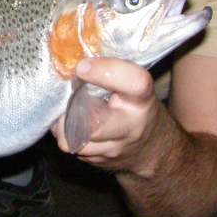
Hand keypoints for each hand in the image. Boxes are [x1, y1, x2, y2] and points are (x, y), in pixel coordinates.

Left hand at [51, 57, 168, 173]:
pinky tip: (74, 121)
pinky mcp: (98, 162)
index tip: (82, 66)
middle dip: (75, 109)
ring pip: (74, 138)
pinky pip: (70, 145)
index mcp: (141, 100)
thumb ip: (111, 71)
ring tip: (71, 107)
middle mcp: (131, 128)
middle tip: (71, 94)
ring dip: (64, 121)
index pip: (134, 82)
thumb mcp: (133, 85)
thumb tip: (74, 55)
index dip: (105, 71)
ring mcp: (114, 150)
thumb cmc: (136, 106)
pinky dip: (66, 131)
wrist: (152, 149)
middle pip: (95, 124)